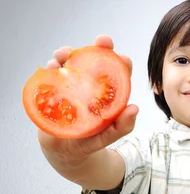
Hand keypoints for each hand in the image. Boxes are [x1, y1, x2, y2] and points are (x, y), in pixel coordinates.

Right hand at [37, 35, 137, 160]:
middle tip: (102, 42)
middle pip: (93, 60)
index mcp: (105, 92)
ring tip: (66, 55)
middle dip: (98, 47)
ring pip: (69, 62)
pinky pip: (50, 75)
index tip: (123, 58)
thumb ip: (123, 125)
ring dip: (68, 53)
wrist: (66, 152)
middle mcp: (87, 83)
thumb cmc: (91, 141)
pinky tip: (52, 68)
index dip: (121, 62)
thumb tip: (135, 108)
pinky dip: (51, 69)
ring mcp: (69, 84)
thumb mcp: (109, 136)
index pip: (116, 73)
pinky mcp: (52, 89)